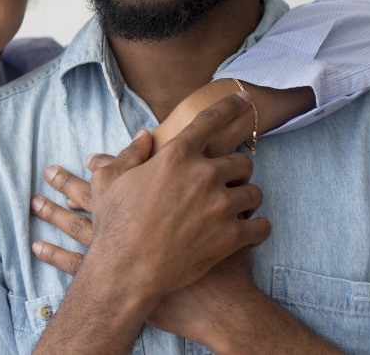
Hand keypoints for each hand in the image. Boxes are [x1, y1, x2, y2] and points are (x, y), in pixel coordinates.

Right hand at [35, 93, 270, 311]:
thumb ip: (129, 153)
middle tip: (224, 183)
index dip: (231, 106)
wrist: (126, 270)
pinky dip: (256, 229)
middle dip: (236, 170)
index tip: (246, 100)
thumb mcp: (108, 180)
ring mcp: (221, 206)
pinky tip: (246, 232)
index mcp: (175, 155)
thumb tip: (145, 136)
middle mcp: (203, 175)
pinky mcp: (231, 237)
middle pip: (242, 161)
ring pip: (255, 193)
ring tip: (232, 209)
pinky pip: (261, 226)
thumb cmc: (114, 224)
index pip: (211, 120)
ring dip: (246, 199)